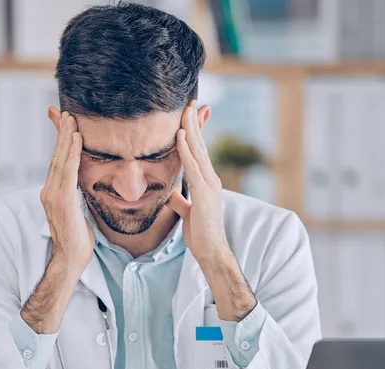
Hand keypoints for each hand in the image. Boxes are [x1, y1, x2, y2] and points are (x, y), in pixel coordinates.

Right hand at [40, 111, 94, 266]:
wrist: (71, 257)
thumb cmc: (78, 237)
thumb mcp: (78, 209)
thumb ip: (77, 193)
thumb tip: (82, 183)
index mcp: (53, 192)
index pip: (57, 161)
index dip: (60, 141)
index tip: (63, 121)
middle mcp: (49, 190)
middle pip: (56, 156)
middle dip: (61, 133)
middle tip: (65, 112)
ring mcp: (53, 195)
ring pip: (60, 160)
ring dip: (65, 137)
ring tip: (71, 118)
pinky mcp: (61, 200)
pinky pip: (67, 171)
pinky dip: (71, 153)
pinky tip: (76, 139)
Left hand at [167, 100, 230, 265]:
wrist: (211, 250)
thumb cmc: (200, 234)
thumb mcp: (187, 213)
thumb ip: (181, 201)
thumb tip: (173, 194)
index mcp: (207, 182)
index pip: (199, 152)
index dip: (194, 133)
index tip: (189, 116)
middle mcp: (211, 179)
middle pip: (200, 145)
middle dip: (194, 123)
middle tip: (189, 102)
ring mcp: (209, 184)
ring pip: (198, 150)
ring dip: (191, 128)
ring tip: (185, 109)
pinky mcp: (203, 192)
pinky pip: (193, 165)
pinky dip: (186, 149)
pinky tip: (180, 134)